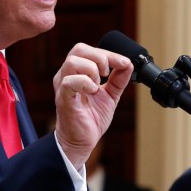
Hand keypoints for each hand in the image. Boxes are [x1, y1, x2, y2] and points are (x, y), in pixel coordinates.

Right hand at [53, 43, 133, 169]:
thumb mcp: (110, 95)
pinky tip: (92, 92)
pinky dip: (85, 83)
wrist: (82, 141)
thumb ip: (118, 79)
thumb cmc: (90, 118)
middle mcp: (66, 75)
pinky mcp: (63, 98)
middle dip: (100, 57)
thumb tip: (128, 64)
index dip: (109, 53)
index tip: (124, 63)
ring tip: (97, 85)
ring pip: (73, 62)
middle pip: (79, 49)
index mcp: (76, 72)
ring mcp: (62, 86)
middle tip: (107, 74)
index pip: (88, 50)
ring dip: (91, 70)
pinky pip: (69, 82)